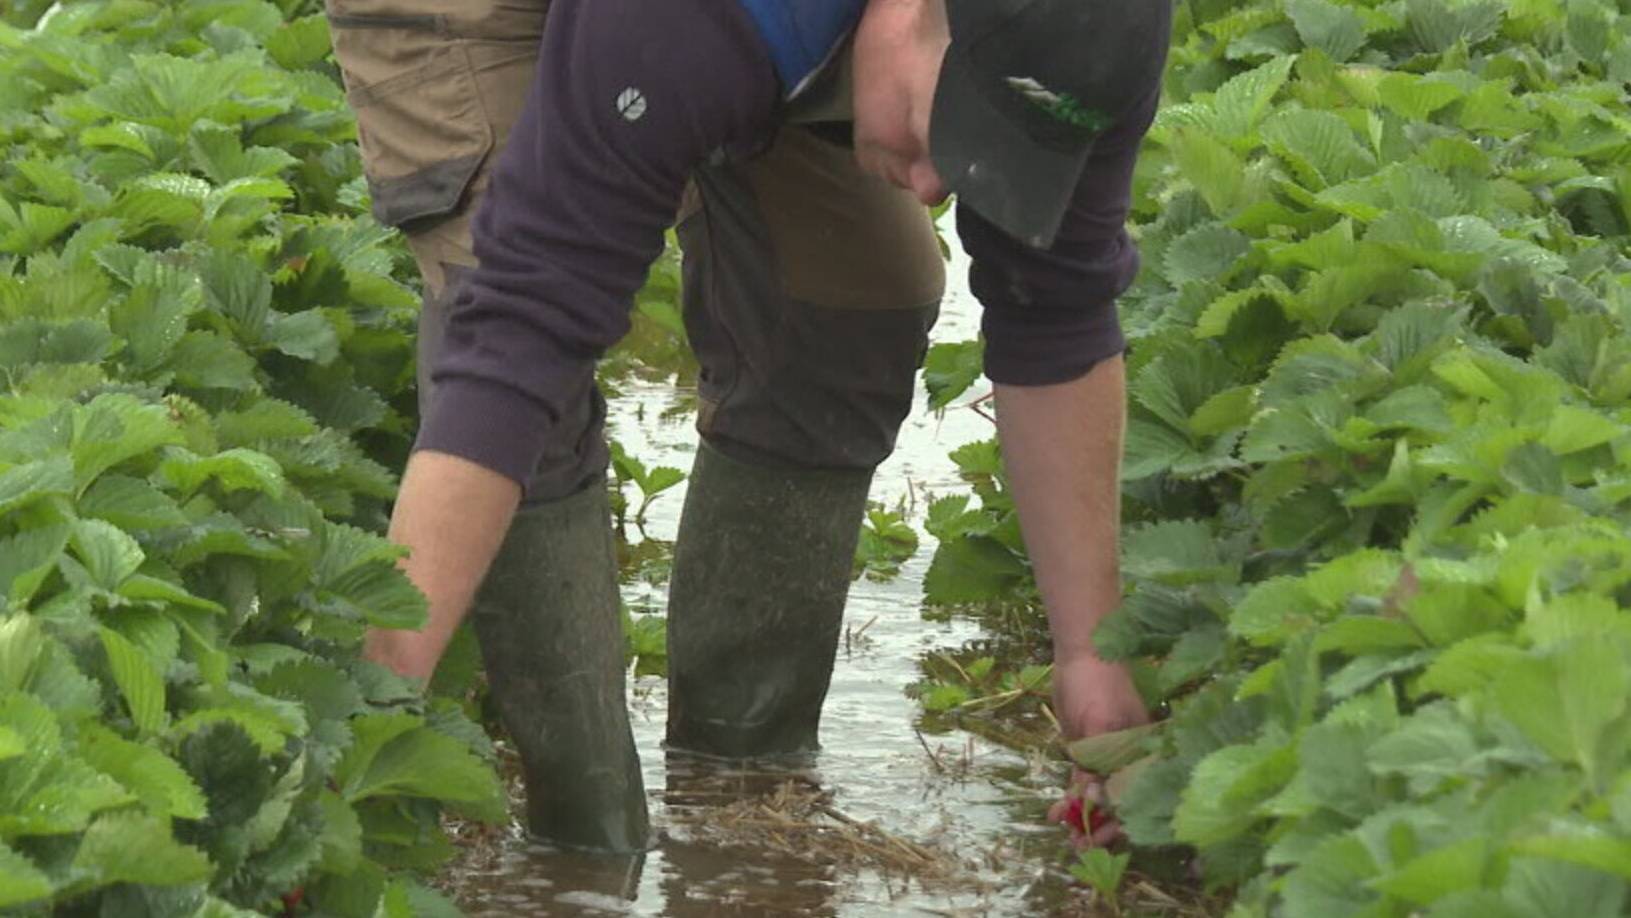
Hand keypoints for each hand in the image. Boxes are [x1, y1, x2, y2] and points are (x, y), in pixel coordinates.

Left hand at [1046, 653, 1148, 848]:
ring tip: (1065, 834)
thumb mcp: (1100, 723)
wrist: (1082, 654)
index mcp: (1142, 755)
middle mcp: (1129, 761)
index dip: (1119, 824)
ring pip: (1098, 797)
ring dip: (1082, 817)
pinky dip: (1071, 798)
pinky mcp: (1088, 752)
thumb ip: (1097, 762)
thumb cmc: (1100, 685)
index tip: (1098, 839)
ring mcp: (1108, 758)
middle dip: (1100, 827)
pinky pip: (1082, 782)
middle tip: (1078, 845)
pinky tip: (1057, 813)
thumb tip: (1095, 800)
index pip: (1135, 799)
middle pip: (1118, 804)